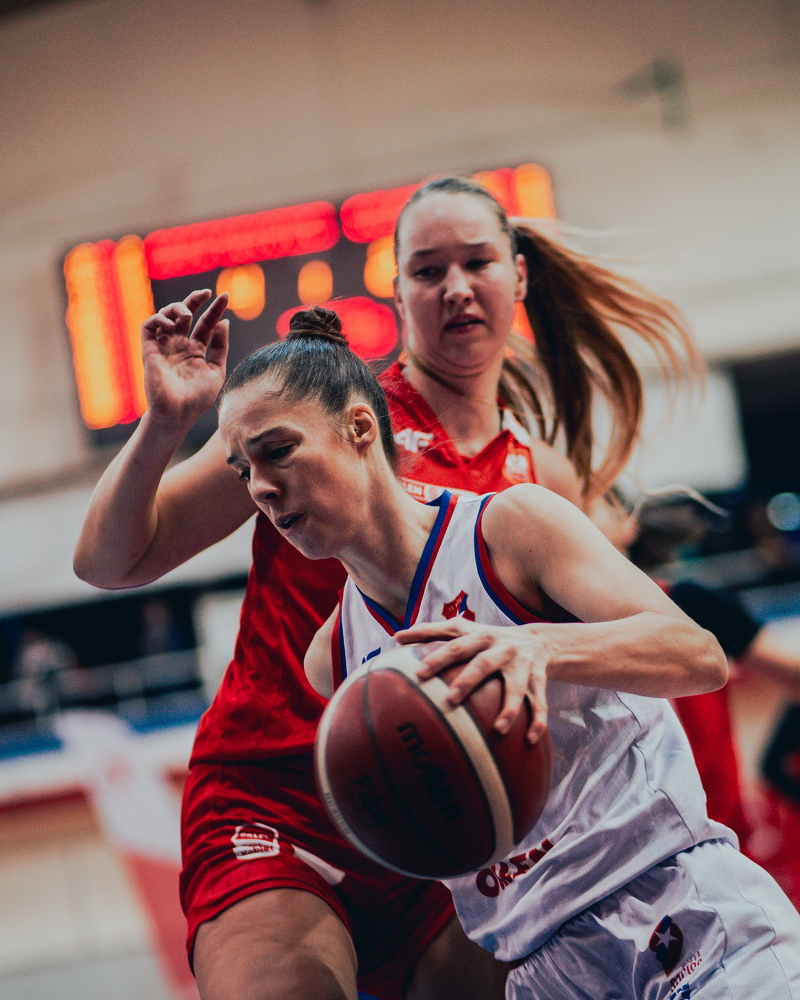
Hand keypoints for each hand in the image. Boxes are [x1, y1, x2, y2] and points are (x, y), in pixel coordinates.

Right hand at [141, 290, 229, 425]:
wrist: (177, 414)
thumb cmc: (197, 398)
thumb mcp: (217, 371)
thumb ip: (220, 347)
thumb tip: (224, 323)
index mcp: (197, 350)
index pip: (206, 324)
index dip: (215, 309)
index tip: (226, 296)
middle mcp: (180, 345)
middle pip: (186, 314)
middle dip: (195, 300)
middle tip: (206, 292)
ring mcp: (165, 346)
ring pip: (167, 315)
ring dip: (177, 308)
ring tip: (187, 314)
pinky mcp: (150, 349)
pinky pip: (149, 326)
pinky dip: (159, 319)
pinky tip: (172, 326)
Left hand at [395, 619, 549, 742]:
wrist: (540, 640)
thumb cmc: (488, 639)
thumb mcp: (464, 630)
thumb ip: (432, 632)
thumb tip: (396, 636)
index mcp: (480, 636)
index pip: (455, 644)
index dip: (437, 657)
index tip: (418, 673)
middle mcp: (501, 648)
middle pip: (483, 663)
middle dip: (468, 680)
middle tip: (451, 699)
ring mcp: (522, 665)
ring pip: (516, 687)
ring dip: (509, 708)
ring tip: (498, 730)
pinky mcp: (538, 680)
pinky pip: (539, 703)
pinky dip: (537, 721)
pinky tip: (529, 740)